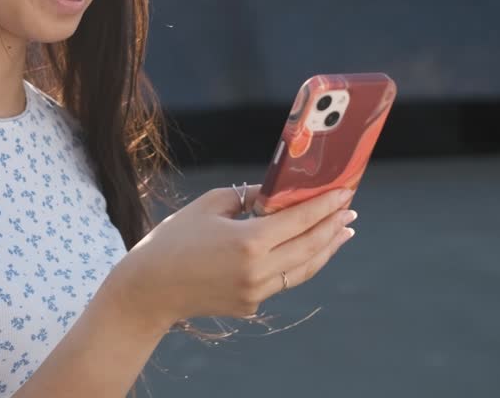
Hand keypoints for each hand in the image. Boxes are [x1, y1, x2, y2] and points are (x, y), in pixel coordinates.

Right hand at [107, 183, 357, 325]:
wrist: (149, 289)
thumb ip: (246, 197)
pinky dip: (300, 263)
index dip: (325, 205)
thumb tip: (273, 194)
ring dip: (325, 249)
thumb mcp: (208, 206)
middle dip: (333, 227)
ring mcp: (256, 292)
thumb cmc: (173, 240)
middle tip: (350, 211)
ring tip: (341, 233)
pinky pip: (283, 281)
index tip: (344, 193)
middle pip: (310, 247)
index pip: (299, 220)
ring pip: (304, 269)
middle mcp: (258, 270)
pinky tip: (307, 251)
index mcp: (248, 241)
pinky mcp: (250, 305)